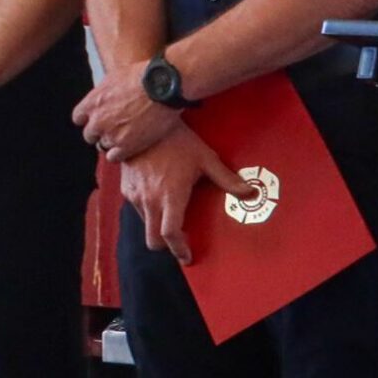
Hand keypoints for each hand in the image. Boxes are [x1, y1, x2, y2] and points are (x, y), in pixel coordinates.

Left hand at [74, 60, 186, 161]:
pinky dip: (119, 154)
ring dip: (112, 142)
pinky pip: (114, 157)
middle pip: (89, 134)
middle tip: (113, 128)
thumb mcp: (115, 78)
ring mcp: (111, 135)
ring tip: (125, 136)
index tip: (96, 119)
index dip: (88, 119)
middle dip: (99, 132)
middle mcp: (97, 120)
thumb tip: (104, 96)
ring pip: (103, 146)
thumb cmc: (142, 77)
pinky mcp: (126, 146)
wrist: (163, 87)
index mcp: (92, 103)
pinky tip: (127, 148)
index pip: (78, 117)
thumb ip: (104, 93)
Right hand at [119, 123, 258, 265]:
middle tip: (178, 242)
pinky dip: (147, 211)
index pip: (170, 234)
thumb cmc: (179, 140)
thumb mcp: (205, 158)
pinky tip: (158, 198)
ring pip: (145, 224)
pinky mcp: (126, 187)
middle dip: (166, 245)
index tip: (187, 256)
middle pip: (153, 239)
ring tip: (170, 215)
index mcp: (170, 196)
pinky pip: (136, 209)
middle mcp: (150, 199)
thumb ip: (226, 179)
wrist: (145, 120)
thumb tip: (251, 192)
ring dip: (156, 226)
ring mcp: (135, 194)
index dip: (179, 249)